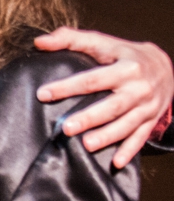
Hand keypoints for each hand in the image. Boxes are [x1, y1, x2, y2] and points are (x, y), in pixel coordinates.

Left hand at [35, 28, 173, 167]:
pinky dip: (129, 151)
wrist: (164, 66)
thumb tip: (38, 42)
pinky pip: (140, 137)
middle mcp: (138, 88)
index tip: (43, 94)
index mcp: (125, 68)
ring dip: (107, 137)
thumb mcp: (101, 42)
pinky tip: (115, 162)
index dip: (67, 87)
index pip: (92, 79)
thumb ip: (70, 39)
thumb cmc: (123, 54)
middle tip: (66, 128)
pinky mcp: (151, 119)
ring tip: (86, 145)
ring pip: (126, 125)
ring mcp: (147, 106)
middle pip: (112, 106)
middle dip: (89, 118)